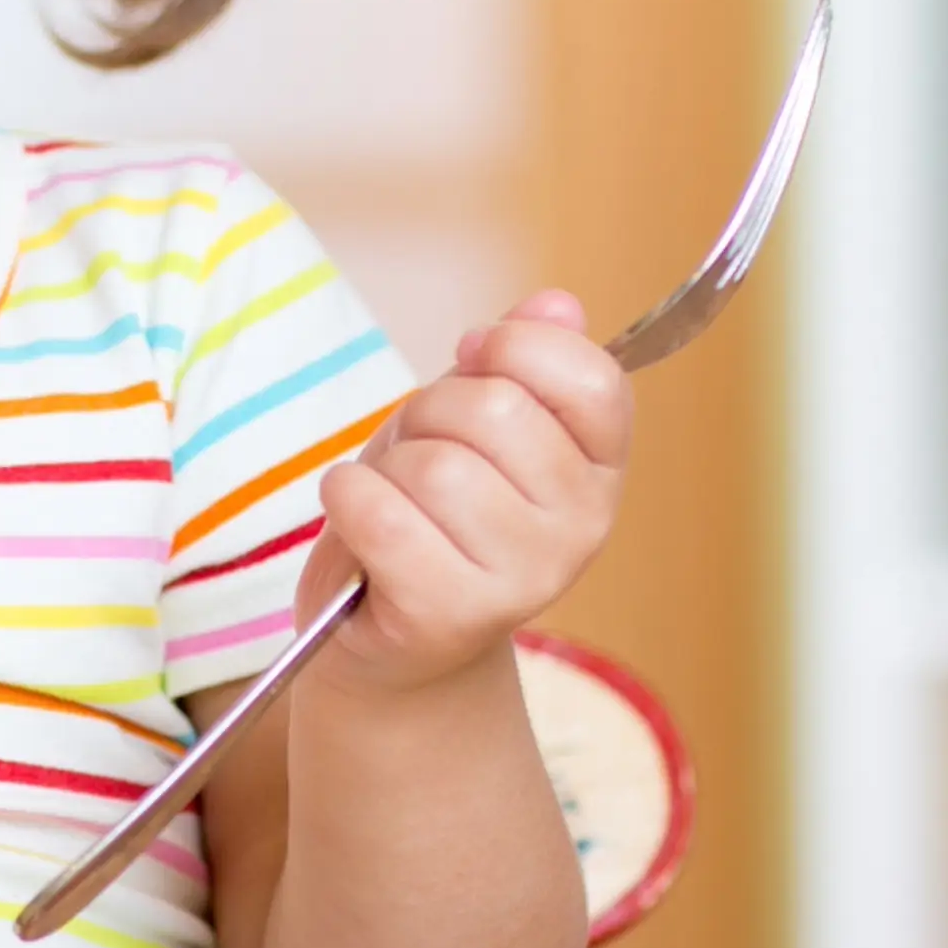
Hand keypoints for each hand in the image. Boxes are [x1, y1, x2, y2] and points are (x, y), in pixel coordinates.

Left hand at [301, 289, 628, 693]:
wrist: (392, 642)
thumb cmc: (429, 516)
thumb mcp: (472, 425)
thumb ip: (516, 363)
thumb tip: (556, 305)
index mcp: (600, 469)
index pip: (590, 377)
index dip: (516, 347)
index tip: (477, 360)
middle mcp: (581, 527)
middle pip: (492, 409)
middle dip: (429, 413)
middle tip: (419, 457)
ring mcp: (523, 578)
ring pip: (434, 465)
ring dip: (387, 469)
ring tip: (396, 504)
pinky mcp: (452, 613)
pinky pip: (380, 514)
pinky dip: (348, 502)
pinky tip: (360, 523)